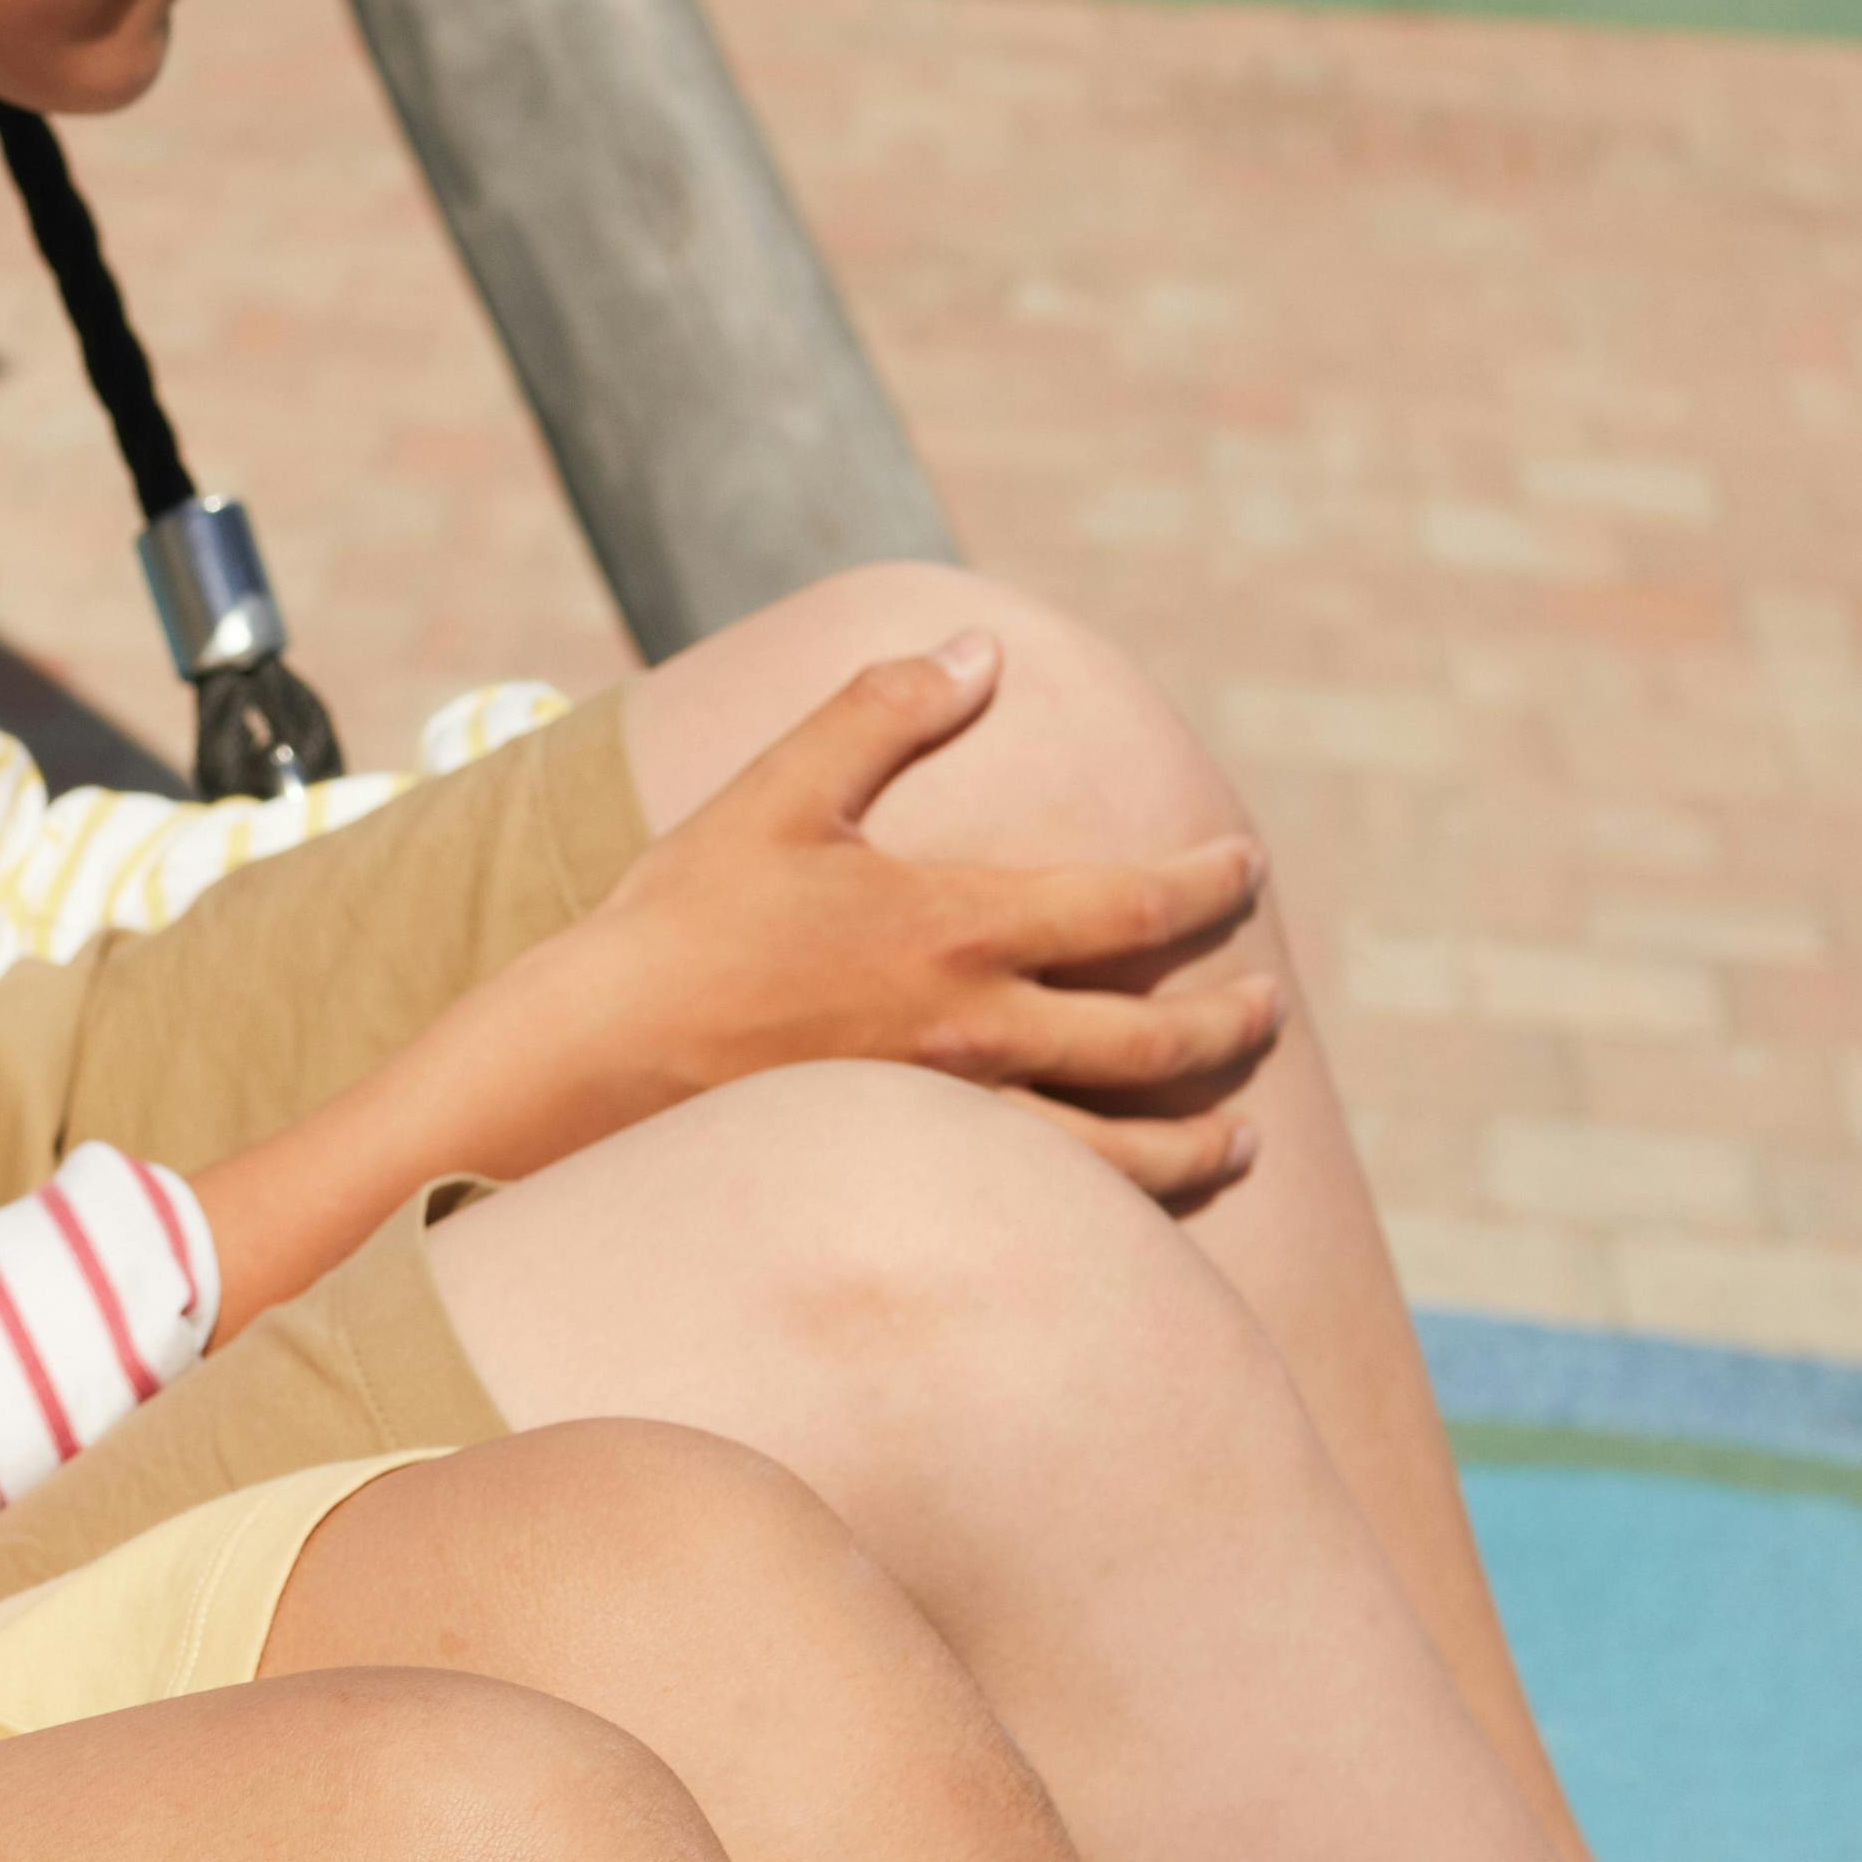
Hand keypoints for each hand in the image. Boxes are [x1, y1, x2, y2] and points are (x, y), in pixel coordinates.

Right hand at [532, 635, 1278, 1202]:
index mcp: (960, 926)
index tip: (1243, 867)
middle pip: (1157, 1040)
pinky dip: (1117, 1209)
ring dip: (1200, 1142)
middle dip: (1233, 1025)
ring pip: (1124, 1152)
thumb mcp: (779, 793)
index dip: (1209, 884)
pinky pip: (1049, 1208)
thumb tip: (978, 652)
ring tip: (1242, 1139)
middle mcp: (980, 1033)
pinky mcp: (915, 1184)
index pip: (1137, 906)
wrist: (593, 1064)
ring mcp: (955, 1122)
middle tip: (1268, 1008)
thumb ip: (883, 712)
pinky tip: (1130, 1207)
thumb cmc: (682, 924)